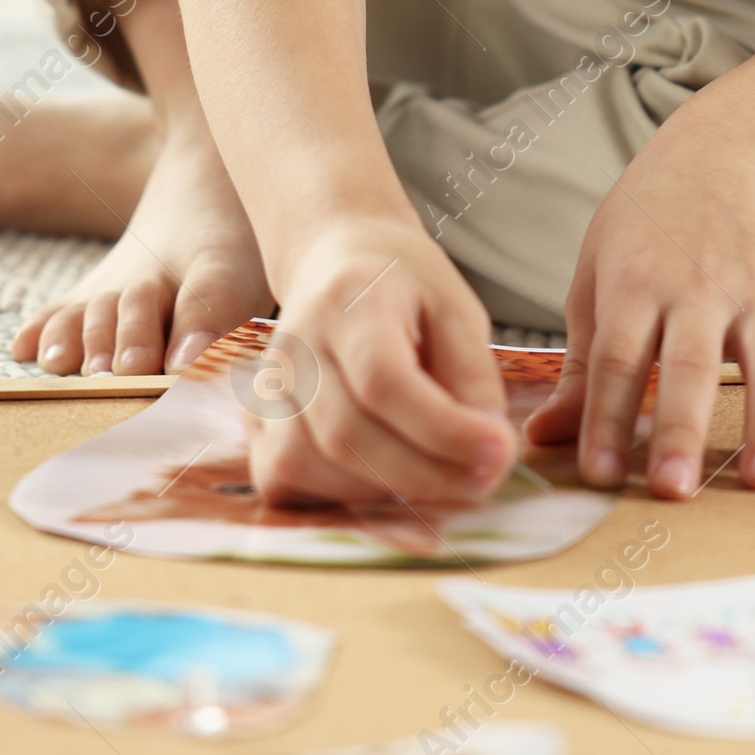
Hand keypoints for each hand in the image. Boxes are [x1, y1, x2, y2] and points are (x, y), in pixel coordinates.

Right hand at [246, 213, 516, 507]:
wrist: (339, 258)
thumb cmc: (405, 285)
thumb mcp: (456, 308)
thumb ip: (472, 376)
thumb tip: (487, 452)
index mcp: (349, 299)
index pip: (384, 381)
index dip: (442, 430)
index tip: (498, 454)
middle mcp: (296, 342)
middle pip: (347, 435)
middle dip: (425, 475)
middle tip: (483, 481)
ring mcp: (268, 382)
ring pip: (309, 464)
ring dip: (382, 491)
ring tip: (437, 477)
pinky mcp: (256, 417)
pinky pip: (281, 478)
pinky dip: (332, 496)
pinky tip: (381, 480)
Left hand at [524, 105, 754, 498]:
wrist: (721, 150)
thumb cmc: (645, 225)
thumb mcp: (595, 276)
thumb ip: (580, 365)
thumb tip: (542, 437)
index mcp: (635, 283)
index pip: (617, 359)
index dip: (606, 417)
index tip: (599, 475)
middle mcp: (696, 286)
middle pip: (689, 364)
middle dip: (682, 429)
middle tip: (674, 490)